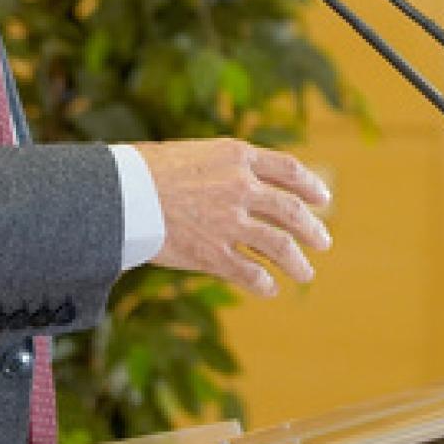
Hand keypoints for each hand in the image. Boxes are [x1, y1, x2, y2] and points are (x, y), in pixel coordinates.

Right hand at [134, 139, 331, 296]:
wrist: (120, 193)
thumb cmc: (148, 170)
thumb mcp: (197, 154)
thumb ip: (228, 169)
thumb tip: (252, 186)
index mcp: (237, 157)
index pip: (289, 170)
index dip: (310, 186)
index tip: (323, 199)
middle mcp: (240, 188)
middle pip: (291, 211)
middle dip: (312, 229)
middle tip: (323, 242)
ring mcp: (229, 222)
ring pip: (279, 246)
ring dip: (297, 263)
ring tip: (306, 275)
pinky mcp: (213, 253)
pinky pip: (250, 273)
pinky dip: (264, 283)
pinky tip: (270, 289)